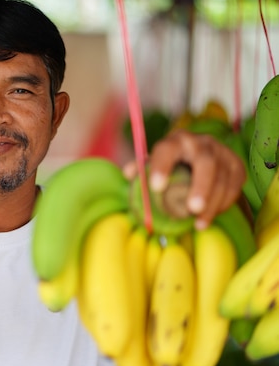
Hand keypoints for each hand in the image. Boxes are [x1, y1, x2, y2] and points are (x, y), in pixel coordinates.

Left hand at [125, 129, 245, 228]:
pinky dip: (223, 204)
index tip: (155, 187)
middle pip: (205, 163)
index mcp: (176, 141)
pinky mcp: (237, 165)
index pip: (167, 150)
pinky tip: (209, 217)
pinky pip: (234, 186)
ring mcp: (222, 153)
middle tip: (192, 209)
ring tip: (199, 223)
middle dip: (200, 187)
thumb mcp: (155, 163)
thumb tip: (128, 174)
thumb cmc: (172, 163)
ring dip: (213, 203)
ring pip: (223, 178)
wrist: (200, 155)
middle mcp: (201, 143)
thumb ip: (142, 168)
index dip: (161, 166)